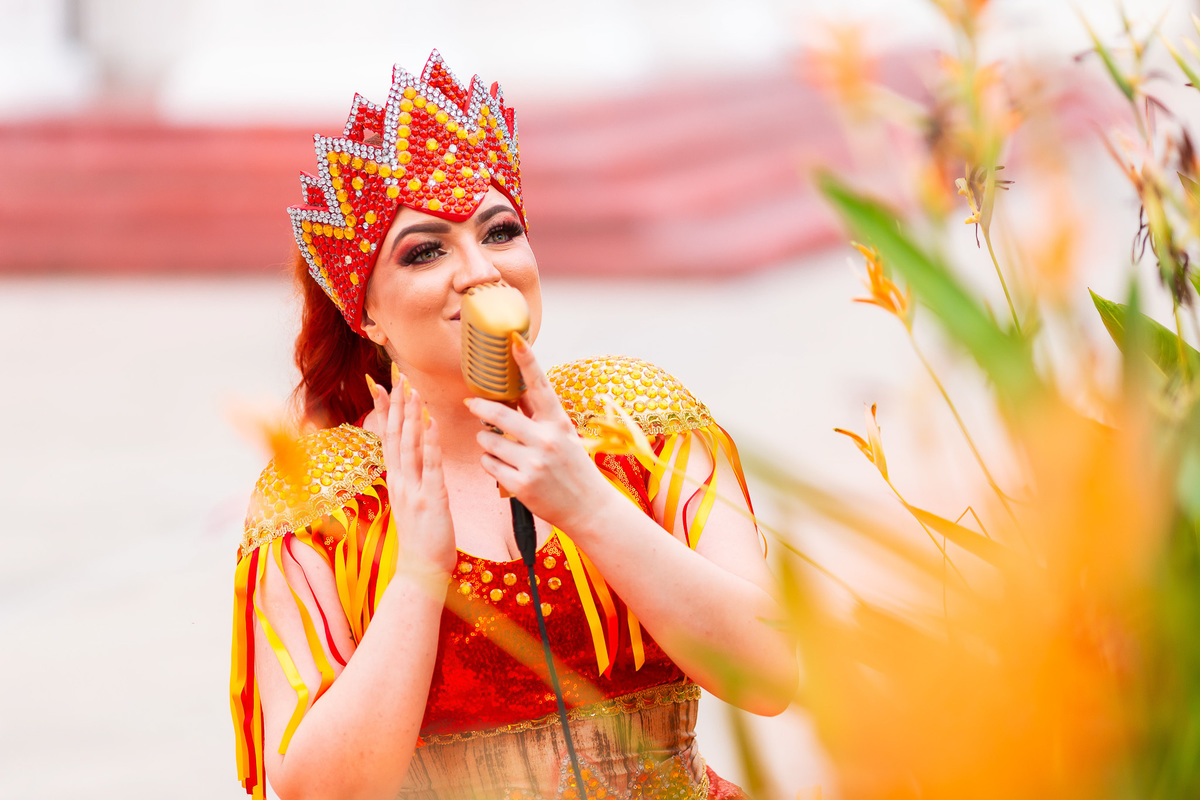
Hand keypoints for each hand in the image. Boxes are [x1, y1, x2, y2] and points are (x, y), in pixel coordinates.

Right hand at [367, 368, 456, 579]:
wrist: (421, 571)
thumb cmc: (422, 537)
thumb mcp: (412, 501)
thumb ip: (412, 477)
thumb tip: (415, 456)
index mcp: (396, 479)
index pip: (389, 436)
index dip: (385, 409)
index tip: (382, 383)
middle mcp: (399, 480)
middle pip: (396, 434)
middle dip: (396, 403)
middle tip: (397, 374)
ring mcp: (412, 489)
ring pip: (409, 445)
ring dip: (411, 416)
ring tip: (411, 390)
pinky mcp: (430, 499)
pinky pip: (430, 466)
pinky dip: (430, 443)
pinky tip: (431, 423)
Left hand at [464, 337, 616, 532]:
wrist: (589, 508)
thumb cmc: (574, 469)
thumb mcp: (564, 437)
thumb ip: (540, 415)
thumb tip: (516, 390)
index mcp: (559, 423)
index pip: (541, 386)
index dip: (527, 361)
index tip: (515, 339)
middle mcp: (546, 440)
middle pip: (499, 414)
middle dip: (480, 408)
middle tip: (471, 404)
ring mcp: (533, 463)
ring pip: (488, 442)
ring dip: (486, 442)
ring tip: (499, 449)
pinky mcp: (521, 485)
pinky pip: (489, 465)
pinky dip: (491, 465)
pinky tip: (504, 469)